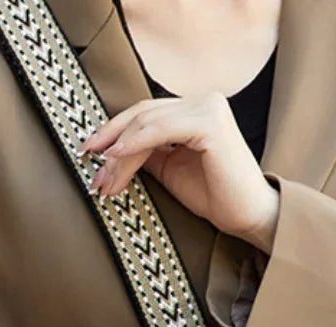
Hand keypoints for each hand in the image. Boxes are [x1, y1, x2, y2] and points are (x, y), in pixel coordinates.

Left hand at [76, 92, 279, 250]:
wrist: (247, 215)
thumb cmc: (214, 195)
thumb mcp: (170, 169)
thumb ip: (146, 153)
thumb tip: (110, 151)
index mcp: (195, 109)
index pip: (145, 113)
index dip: (113, 131)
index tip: (89, 153)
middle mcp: (203, 101)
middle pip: (142, 115)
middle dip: (110, 143)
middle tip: (91, 171)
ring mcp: (208, 108)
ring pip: (146, 125)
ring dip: (118, 153)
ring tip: (103, 180)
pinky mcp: (210, 124)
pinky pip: (160, 130)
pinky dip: (134, 143)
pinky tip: (116, 157)